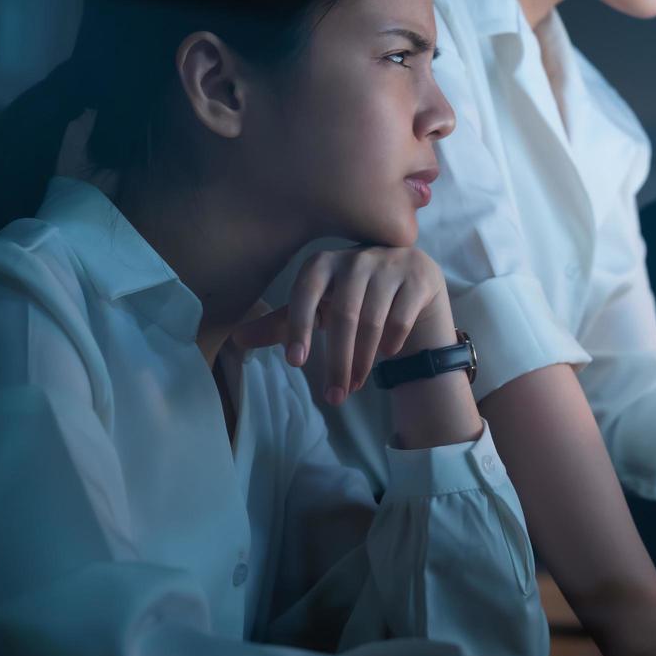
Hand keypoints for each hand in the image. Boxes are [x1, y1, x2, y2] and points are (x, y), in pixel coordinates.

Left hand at [233, 245, 452, 405]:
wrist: (410, 283)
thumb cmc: (355, 298)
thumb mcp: (318, 308)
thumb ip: (282, 324)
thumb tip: (236, 339)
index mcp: (324, 262)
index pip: (305, 293)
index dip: (298, 327)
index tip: (296, 363)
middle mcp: (357, 258)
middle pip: (344, 315)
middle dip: (337, 361)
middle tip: (334, 397)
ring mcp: (391, 264)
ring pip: (373, 321)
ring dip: (363, 361)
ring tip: (355, 386)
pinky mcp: (419, 277)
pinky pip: (401, 318)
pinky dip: (392, 343)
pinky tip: (387, 355)